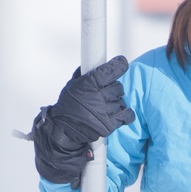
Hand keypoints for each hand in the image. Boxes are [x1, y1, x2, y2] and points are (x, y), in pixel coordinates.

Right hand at [26, 55, 133, 186]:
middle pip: (119, 87)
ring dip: (116, 102)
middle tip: (104, 94)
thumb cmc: (67, 106)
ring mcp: (106, 110)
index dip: (119, 65)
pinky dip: (125, 114)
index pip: (113, 69)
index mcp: (91, 83)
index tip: (121, 63)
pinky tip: (118, 112)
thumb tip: (93, 63)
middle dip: (113, 89)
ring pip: (122, 101)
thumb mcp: (73, 84)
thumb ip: (85, 74)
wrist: (63, 129)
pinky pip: (127, 115)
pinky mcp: (110, 124)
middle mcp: (100, 95)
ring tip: (105, 106)